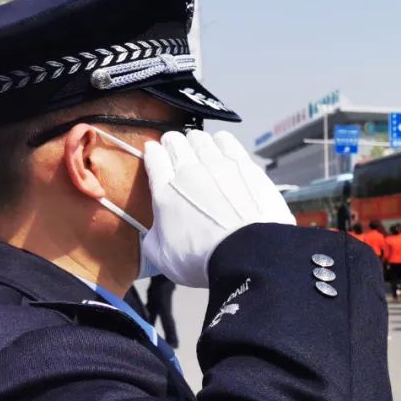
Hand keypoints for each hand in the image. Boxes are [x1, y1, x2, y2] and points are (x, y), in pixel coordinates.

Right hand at [143, 131, 294, 287]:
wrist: (247, 254)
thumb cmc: (205, 261)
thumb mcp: (163, 258)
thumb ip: (152, 238)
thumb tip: (153, 230)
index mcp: (165, 193)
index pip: (154, 158)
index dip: (153, 153)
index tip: (155, 154)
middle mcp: (189, 173)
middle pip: (176, 142)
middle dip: (173, 144)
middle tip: (177, 152)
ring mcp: (217, 166)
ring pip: (200, 138)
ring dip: (196, 142)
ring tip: (199, 150)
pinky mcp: (244, 166)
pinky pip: (227, 141)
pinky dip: (221, 141)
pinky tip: (222, 146)